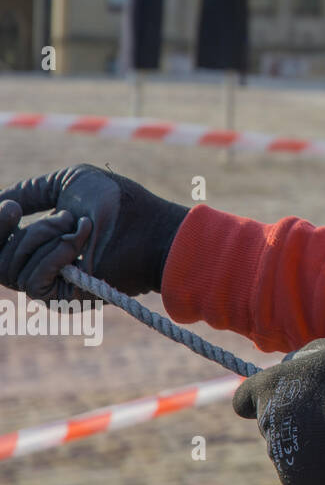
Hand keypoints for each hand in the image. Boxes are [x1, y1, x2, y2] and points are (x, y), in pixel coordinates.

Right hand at [0, 165, 188, 300]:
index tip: (11, 208)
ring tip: (80, 226)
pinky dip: (53, 256)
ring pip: (11, 268)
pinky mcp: (63, 300)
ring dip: (45, 238)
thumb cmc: (118, 203)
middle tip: (61, 217)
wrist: (150, 226)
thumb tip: (1, 204)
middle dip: (25, 231)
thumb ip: (30, 192)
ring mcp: (51, 285)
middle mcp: (39, 267)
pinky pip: (32, 282)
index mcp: (37, 243)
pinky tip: (79, 242)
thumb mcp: (68, 183)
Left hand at [233, 338, 324, 484]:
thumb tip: (294, 362)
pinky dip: (323, 468)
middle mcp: (269, 423)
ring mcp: (283, 456)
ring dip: (310, 444)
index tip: (275, 400)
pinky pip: (306, 475)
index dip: (259, 399)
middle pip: (273, 425)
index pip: (244, 398)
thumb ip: (309, 355)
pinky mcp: (299, 484)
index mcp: (272, 387)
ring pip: (290, 450)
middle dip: (295, 420)